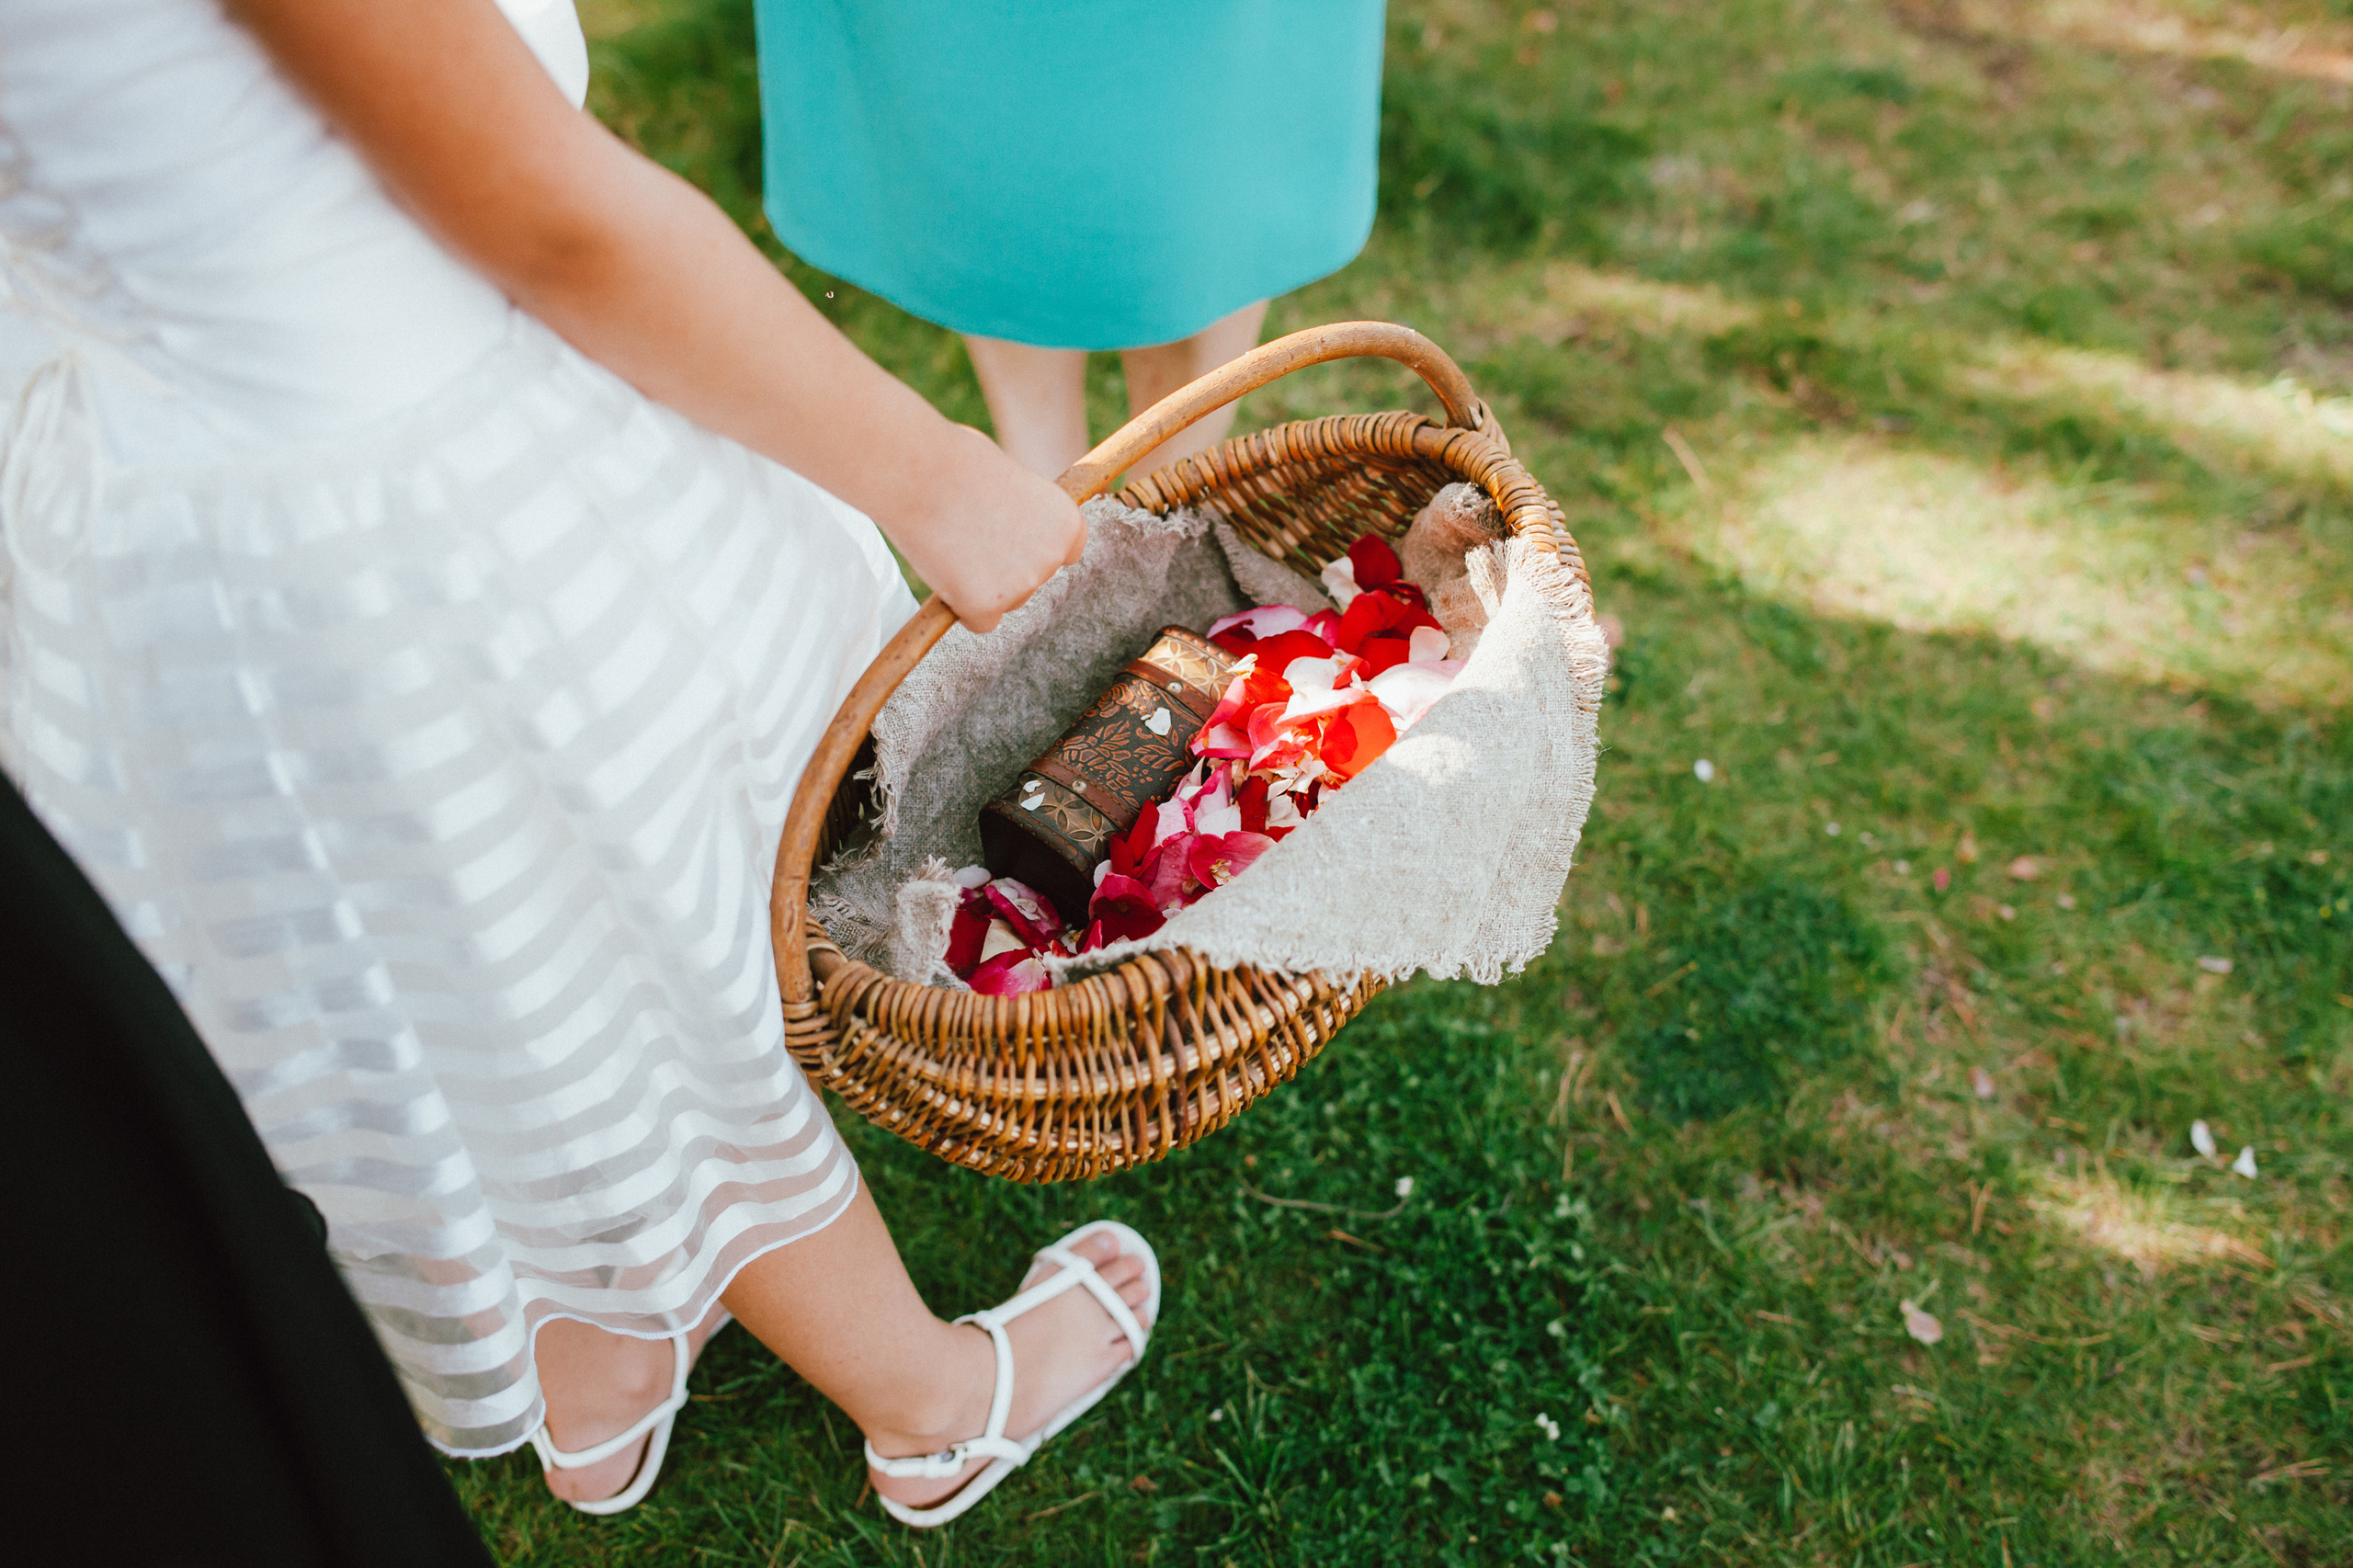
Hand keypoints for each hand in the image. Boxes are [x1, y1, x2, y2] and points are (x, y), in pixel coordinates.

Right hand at [885, 426, 1086, 633]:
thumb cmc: (954, 462)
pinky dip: (962, 606)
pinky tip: (944, 572)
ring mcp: (1021, 586)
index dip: (1034, 547)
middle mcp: (1052, 557)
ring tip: (951, 545)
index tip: (1010, 539)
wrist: (916, 473)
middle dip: (1005, 568)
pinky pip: (979, 621)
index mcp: (1065, 521)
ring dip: (982, 585)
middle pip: (1032, 580)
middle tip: (967, 536)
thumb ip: (1021, 513)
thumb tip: (1012, 533)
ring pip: (1005, 602)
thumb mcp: (1007, 479)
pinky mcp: (986, 607)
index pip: (1066, 552)